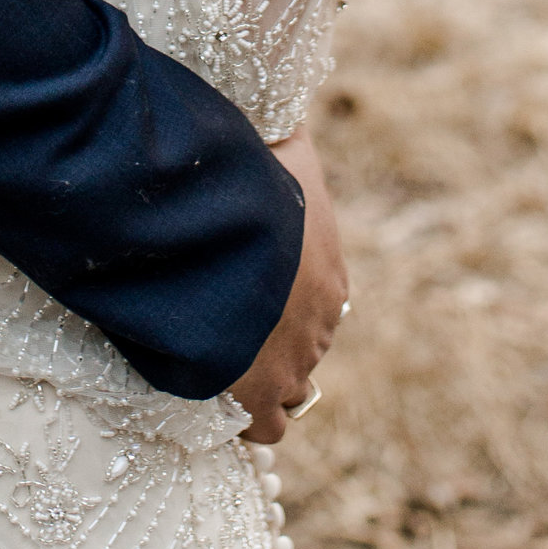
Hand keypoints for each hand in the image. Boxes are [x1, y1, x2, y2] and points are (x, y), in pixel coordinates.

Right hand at [226, 123, 347, 444]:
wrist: (220, 236)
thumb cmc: (250, 186)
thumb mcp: (285, 149)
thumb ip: (292, 144)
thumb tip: (294, 121)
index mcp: (330, 277)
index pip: (318, 302)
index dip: (284, 300)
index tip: (254, 292)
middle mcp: (322, 328)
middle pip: (302, 346)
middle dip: (271, 341)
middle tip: (229, 327)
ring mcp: (292, 367)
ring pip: (288, 392)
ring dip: (262, 382)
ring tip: (221, 368)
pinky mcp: (259, 399)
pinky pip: (262, 427)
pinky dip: (243, 418)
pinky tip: (217, 400)